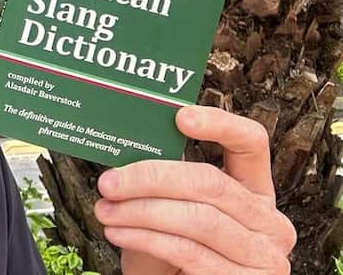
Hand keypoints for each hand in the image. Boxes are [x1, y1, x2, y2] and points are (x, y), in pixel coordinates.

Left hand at [94, 105, 296, 274]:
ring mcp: (263, 256)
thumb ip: (164, 183)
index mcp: (253, 191)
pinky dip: (145, 239)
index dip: (220, 124)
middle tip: (109, 182)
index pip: (251, 143)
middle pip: (210, 182)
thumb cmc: (173, 257)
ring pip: (198, 218)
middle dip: (151, 178)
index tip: (180, 117)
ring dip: (141, 212)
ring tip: (106, 210)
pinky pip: (189, 251)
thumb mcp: (171, 212)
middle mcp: (268, 222)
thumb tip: (125, 150)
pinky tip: (119, 232)